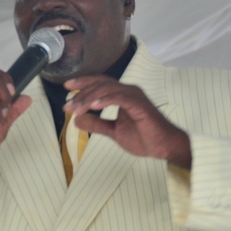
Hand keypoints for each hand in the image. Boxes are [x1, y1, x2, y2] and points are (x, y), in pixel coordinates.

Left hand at [64, 76, 190, 168]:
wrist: (163, 146)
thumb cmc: (143, 138)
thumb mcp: (113, 131)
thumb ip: (97, 124)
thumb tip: (77, 121)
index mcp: (122, 95)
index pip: (99, 84)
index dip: (82, 83)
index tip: (66, 87)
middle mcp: (128, 91)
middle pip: (100, 84)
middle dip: (81, 93)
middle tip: (68, 106)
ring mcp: (134, 96)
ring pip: (107, 89)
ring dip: (89, 98)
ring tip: (77, 108)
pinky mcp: (139, 104)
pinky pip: (119, 97)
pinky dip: (105, 99)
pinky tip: (93, 106)